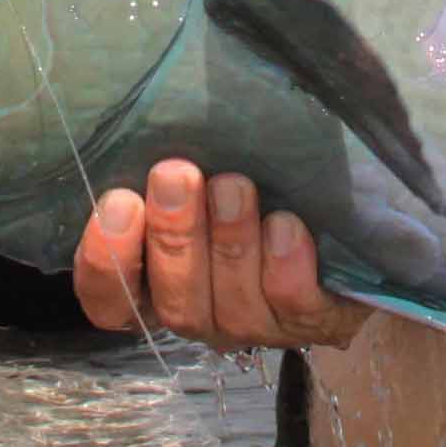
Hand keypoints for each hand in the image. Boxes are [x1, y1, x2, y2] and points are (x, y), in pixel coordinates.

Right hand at [72, 158, 367, 350]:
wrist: (340, 222)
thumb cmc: (249, 185)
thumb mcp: (198, 178)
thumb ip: (168, 174)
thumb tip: (146, 122)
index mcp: (157, 285)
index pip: (109, 300)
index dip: (105, 262)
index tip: (119, 202)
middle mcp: (203, 313)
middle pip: (175, 300)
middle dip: (174, 236)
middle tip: (175, 175)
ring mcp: (258, 324)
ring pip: (234, 304)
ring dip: (230, 243)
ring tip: (234, 187)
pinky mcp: (314, 320)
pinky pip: (294, 304)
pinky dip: (286, 265)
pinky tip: (286, 225)